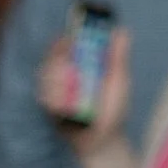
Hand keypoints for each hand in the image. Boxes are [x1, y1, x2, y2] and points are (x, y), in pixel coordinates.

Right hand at [36, 27, 131, 156]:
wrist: (106, 138)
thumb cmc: (113, 107)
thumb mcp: (119, 79)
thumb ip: (118, 56)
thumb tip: (121, 30)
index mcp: (80, 68)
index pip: (64, 49)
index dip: (61, 41)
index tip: (67, 36)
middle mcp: (65, 78)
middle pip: (50, 61)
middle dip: (57, 57)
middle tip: (67, 56)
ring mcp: (56, 94)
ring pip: (46, 78)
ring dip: (57, 76)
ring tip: (70, 77)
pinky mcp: (51, 111)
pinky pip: (46, 99)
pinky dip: (55, 97)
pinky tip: (64, 98)